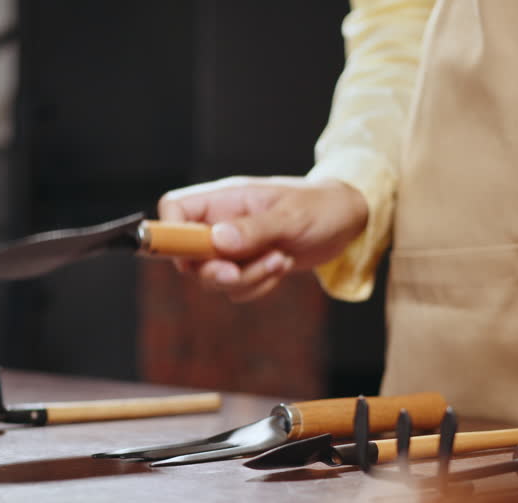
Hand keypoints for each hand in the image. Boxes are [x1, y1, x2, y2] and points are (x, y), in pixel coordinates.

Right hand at [158, 176, 367, 301]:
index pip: (174, 210)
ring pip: (213, 277)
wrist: (347, 220)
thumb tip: (218, 240)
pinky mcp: (248, 265)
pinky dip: (258, 286)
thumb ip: (253, 229)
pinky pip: (236, 289)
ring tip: (281, 260)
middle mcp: (222, 222)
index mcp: (224, 199)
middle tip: (238, 272)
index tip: (192, 255)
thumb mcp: (291, 217)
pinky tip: (282, 267)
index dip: (170, 233)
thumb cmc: (321, 206)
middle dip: (214, 271)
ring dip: (247, 279)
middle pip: (187, 255)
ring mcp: (233, 246)